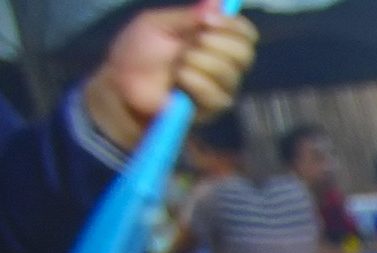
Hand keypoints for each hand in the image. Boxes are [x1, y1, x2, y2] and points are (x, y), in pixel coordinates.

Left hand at [82, 4, 256, 150]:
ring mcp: (219, 87)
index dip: (234, 25)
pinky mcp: (211, 108)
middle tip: (194, 42)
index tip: (209, 20)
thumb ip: (188, 16)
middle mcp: (223, 63)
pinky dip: (196, 82)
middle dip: (218, 44)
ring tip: (178, 63)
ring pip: (229, 73)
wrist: (121, 81)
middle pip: (244, 54)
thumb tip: (217, 2)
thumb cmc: (138, 51)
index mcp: (213, 39)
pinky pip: (217, 94)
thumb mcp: (158, 23)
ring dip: (201, 62)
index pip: (244, 34)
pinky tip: (179, 79)